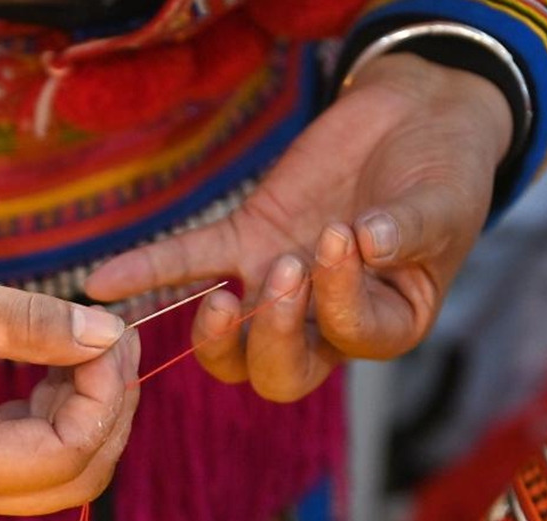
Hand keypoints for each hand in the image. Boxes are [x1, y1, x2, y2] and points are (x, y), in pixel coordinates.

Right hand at [0, 201, 140, 515]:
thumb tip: (112, 334)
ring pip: (58, 468)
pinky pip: (31, 448)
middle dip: (109, 413)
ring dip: (89, 410)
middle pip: (72, 480)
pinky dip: (60, 407)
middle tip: (119, 341)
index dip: (105, 397)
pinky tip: (65, 356)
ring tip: (96, 340)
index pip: (65, 455)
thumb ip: (41, 325)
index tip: (114, 334)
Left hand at [85, 53, 511, 400]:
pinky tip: (101, 283)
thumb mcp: (445, 203)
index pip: (350, 338)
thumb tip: (370, 243)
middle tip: (282, 276)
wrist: (414, 120)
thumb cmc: (444, 174)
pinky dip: (147, 272)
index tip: (341, 237)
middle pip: (280, 373)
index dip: (337, 299)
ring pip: (231, 345)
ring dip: (217, 334)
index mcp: (384, 323)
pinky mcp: (245, 240)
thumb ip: (413, 229)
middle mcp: (326, 319)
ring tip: (221, 301)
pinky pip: (190, 264)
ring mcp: (278, 284)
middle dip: (272, 339)